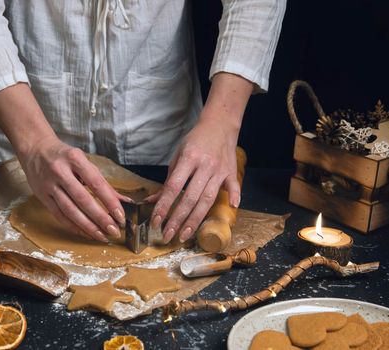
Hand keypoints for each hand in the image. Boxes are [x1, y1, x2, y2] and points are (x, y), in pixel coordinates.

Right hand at [20, 136, 128, 241]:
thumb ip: (102, 182)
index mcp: (75, 159)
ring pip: (70, 211)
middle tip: (114, 231)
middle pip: (83, 200)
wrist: (34, 149)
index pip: (96, 183)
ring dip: (87, 226)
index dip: (110, 202)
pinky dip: (73, 226)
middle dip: (100, 218)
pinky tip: (85, 233)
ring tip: (101, 236)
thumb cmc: (64, 156)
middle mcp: (60, 172)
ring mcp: (49, 185)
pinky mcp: (41, 196)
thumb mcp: (84, 162)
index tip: (120, 216)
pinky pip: (59, 215)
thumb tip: (124, 200)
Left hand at [148, 72, 251, 243]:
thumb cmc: (195, 140)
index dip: (164, 206)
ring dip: (195, 219)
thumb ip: (168, 179)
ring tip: (184, 235)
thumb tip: (153, 200)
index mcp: (189, 159)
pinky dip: (235, 197)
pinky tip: (232, 207)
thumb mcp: (178, 155)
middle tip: (167, 236)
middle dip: (177, 219)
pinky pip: (234, 186)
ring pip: (207, 199)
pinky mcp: (231, 172)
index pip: (173, 187)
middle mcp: (205, 166)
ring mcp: (220, 170)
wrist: (219, 124)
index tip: (156, 221)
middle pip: (190, 198)